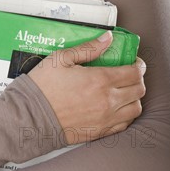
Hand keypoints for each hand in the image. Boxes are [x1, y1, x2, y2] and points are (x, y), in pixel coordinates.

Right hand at [28, 31, 145, 144]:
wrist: (31, 116)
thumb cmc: (43, 86)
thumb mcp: (62, 58)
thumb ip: (88, 48)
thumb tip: (107, 38)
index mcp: (100, 80)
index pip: (134, 72)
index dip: (138, 64)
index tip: (133, 61)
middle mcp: (107, 101)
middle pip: (139, 90)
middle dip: (138, 78)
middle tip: (129, 72)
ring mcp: (105, 119)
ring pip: (135, 108)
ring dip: (134, 97)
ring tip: (124, 89)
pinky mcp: (100, 132)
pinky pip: (125, 124)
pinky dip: (126, 114)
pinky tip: (117, 106)